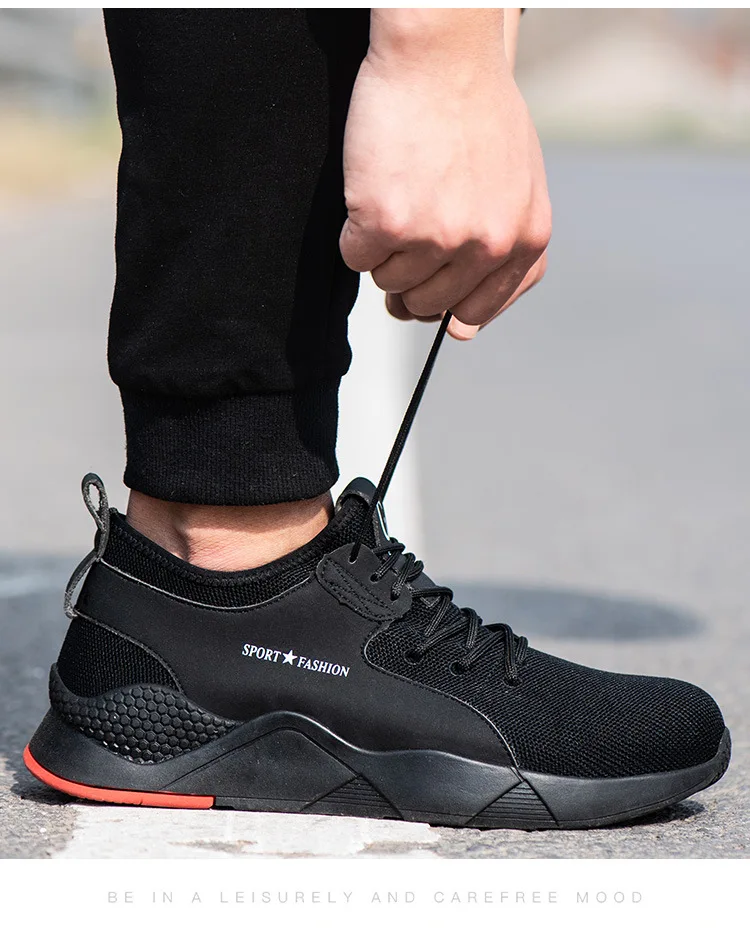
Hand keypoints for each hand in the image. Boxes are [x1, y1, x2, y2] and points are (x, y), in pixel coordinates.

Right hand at [339, 10, 550, 339]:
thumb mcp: (518, 184)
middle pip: (427, 303)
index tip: (429, 291)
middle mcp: (486, 244)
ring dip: (382, 249)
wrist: (442, 52)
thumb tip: (463, 329)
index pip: (479, 308)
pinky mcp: (387, 221)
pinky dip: (353, 232)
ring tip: (396, 194)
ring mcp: (437, 236)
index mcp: (524, 238)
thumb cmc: (477, 108)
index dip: (447, 305)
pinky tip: (371, 189)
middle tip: (406, 228)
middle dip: (409, 277)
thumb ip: (502, 253)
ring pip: (388, 282)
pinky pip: (355, 257)